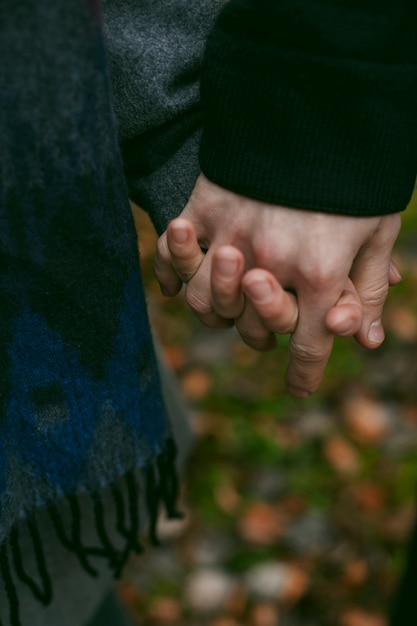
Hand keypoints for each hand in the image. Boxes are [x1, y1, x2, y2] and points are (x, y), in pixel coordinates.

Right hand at [154, 174, 400, 395]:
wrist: (317, 101)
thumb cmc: (354, 171)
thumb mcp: (375, 230)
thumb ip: (367, 289)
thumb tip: (365, 342)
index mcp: (320, 274)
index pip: (309, 344)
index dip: (305, 373)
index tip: (299, 388)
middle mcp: (270, 263)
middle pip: (252, 329)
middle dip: (264, 334)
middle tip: (268, 325)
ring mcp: (231, 235)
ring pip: (204, 302)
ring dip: (215, 310)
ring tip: (227, 301)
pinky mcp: (204, 206)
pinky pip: (175, 254)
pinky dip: (173, 273)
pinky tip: (179, 283)